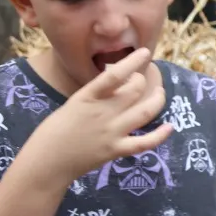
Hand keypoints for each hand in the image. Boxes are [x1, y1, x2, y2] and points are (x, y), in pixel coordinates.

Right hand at [20, 48, 170, 185]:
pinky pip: (144, 143)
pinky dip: (160, 135)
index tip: (144, 53)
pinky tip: (170, 127)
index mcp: (87, 96)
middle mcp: (103, 112)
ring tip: (160, 93)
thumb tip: (115, 83)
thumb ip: (95, 95)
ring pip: (145, 111)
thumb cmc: (54, 131)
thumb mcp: (72, 104)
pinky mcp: (115, 150)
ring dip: (157, 100)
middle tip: (142, 79)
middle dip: (143, 80)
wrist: (46, 162)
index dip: (133, 62)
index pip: (115, 74)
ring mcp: (111, 132)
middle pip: (135, 90)